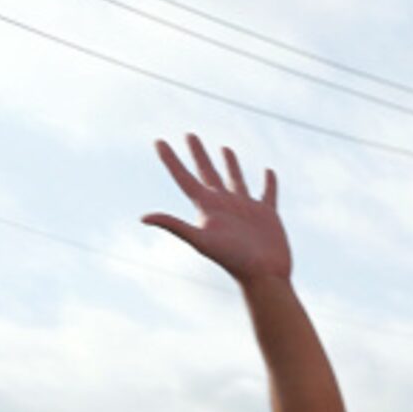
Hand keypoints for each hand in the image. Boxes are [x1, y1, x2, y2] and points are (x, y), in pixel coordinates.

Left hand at [142, 136, 289, 282]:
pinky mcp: (267, 214)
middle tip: (190, 135)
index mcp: (207, 207)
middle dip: (198, 154)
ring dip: (230, 164)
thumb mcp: (201, 241)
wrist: (263, 276)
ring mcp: (246, 208)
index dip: (170, 160)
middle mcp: (224, 204)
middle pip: (207, 173)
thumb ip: (174, 226)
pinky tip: (269, 172)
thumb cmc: (233, 260)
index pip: (183, 178)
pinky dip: (269, 183)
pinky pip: (268, 193)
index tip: (158, 142)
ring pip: (235, 179)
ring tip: (225, 148)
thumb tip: (143, 217)